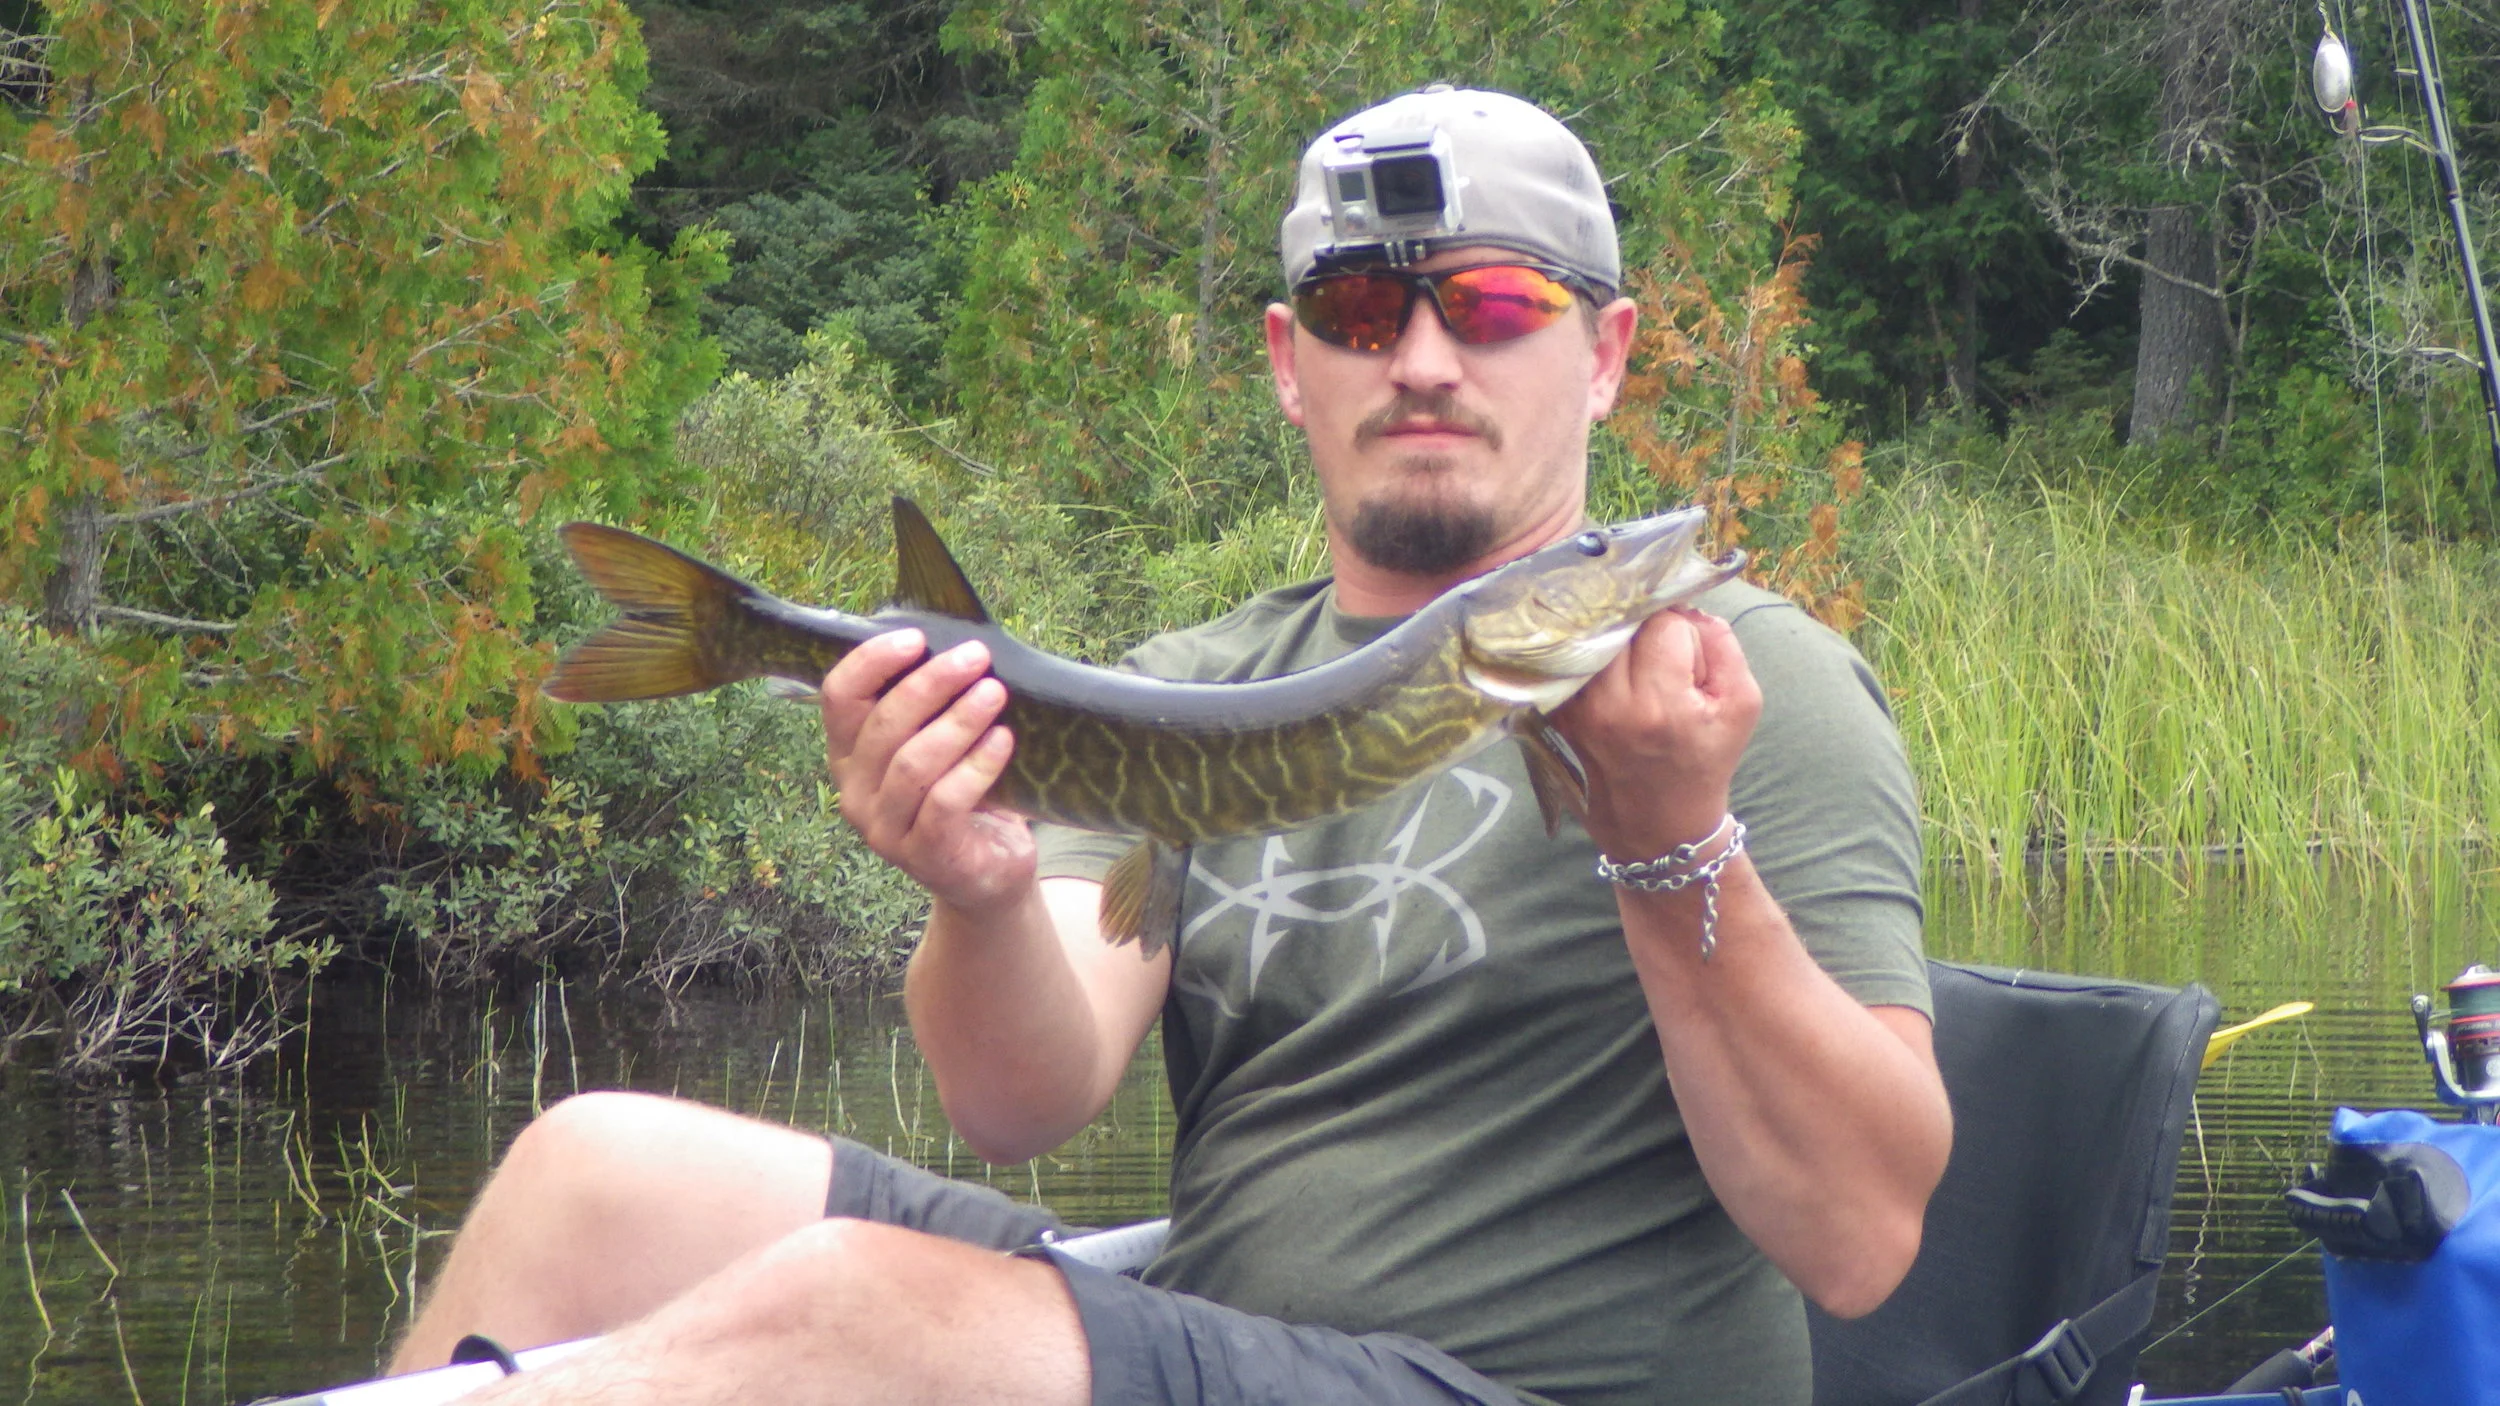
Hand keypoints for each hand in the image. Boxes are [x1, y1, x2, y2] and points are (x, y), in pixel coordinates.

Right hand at [819, 630, 1033, 916]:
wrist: (987, 874)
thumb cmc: (964, 795)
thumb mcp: (938, 745)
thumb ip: (931, 704)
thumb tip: (956, 640)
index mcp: (848, 756)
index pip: (839, 698)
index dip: (872, 662)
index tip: (917, 638)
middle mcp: (855, 793)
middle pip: (882, 725)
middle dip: (931, 683)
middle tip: (976, 657)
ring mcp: (884, 829)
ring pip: (913, 763)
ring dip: (958, 721)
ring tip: (995, 693)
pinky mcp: (924, 856)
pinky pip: (945, 802)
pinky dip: (976, 766)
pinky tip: (1002, 740)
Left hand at [1548, 607, 1761, 858]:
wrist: (1659, 829)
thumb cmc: (1704, 763)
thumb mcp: (1741, 706)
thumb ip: (1723, 645)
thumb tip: (1688, 607)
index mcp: (1660, 704)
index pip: (1666, 624)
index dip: (1684, 635)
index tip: (1689, 664)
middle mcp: (1610, 704)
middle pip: (1624, 624)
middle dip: (1648, 633)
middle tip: (1662, 663)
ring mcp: (1576, 710)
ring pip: (1594, 638)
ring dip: (1617, 644)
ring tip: (1636, 673)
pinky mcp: (1556, 716)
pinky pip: (1572, 663)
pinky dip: (1591, 662)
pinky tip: (1610, 683)